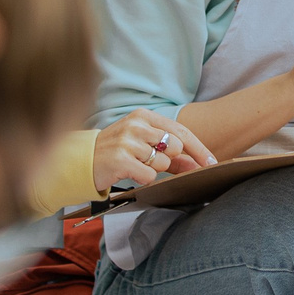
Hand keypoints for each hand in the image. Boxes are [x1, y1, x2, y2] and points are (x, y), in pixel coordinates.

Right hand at [92, 111, 216, 190]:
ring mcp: (127, 140)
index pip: (181, 130)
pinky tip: (128, 172)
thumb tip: (197, 165)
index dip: (199, 148)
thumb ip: (172, 157)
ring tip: (134, 165)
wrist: (81, 161)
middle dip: (169, 160)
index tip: (212, 162)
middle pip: (175, 147)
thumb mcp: (143, 148)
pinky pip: (149, 175)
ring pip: (162, 163)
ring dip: (153, 169)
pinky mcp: (120, 159)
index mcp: (144, 116)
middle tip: (150, 161)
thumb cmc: (117, 152)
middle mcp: (136, 124)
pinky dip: (143, 178)